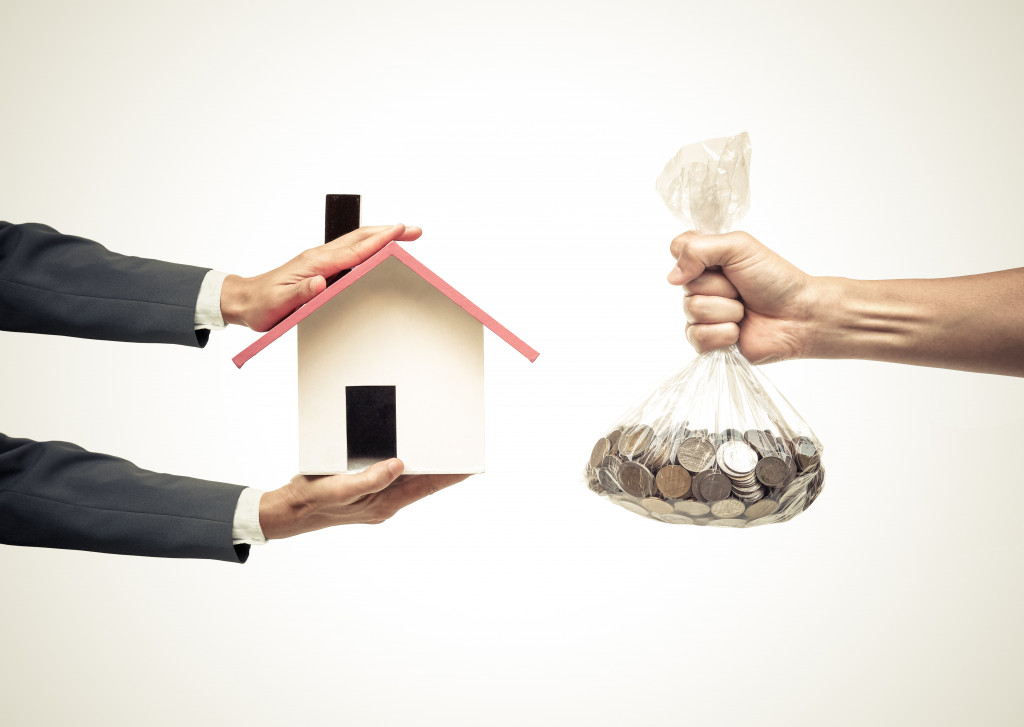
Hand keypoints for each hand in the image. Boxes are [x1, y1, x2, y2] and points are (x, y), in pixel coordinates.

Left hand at [220, 224, 422, 331]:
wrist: (244, 300)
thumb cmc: (262, 303)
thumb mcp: (280, 303)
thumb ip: (301, 292)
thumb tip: (320, 283)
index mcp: (314, 263)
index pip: (354, 250)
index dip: (379, 240)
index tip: (400, 230)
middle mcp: (320, 257)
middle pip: (360, 239)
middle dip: (389, 232)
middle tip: (414, 230)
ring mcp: (321, 261)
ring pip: (357, 243)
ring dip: (381, 237)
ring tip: (404, 236)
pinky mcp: (321, 268)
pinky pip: (351, 253)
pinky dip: (369, 248)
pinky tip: (379, 251)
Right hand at [258, 459, 469, 539]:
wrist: (287, 512)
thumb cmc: (311, 499)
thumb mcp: (339, 488)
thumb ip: (369, 479)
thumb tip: (398, 465)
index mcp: (384, 503)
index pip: (426, 487)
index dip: (449, 476)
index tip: (470, 465)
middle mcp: (384, 503)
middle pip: (422, 483)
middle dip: (441, 468)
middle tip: (460, 450)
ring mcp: (375, 499)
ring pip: (408, 480)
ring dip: (423, 466)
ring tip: (442, 450)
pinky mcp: (364, 492)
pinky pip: (390, 477)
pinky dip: (403, 465)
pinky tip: (404, 454)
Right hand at [667, 230, 825, 362]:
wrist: (798, 315)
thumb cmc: (775, 279)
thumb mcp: (740, 247)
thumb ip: (699, 249)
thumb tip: (672, 276)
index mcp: (707, 260)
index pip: (677, 249)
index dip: (693, 257)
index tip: (720, 262)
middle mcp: (701, 286)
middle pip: (685, 286)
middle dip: (719, 288)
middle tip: (741, 289)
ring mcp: (703, 315)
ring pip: (692, 311)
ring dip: (726, 311)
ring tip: (744, 311)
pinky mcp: (708, 342)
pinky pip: (697, 337)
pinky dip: (722, 334)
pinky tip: (738, 331)